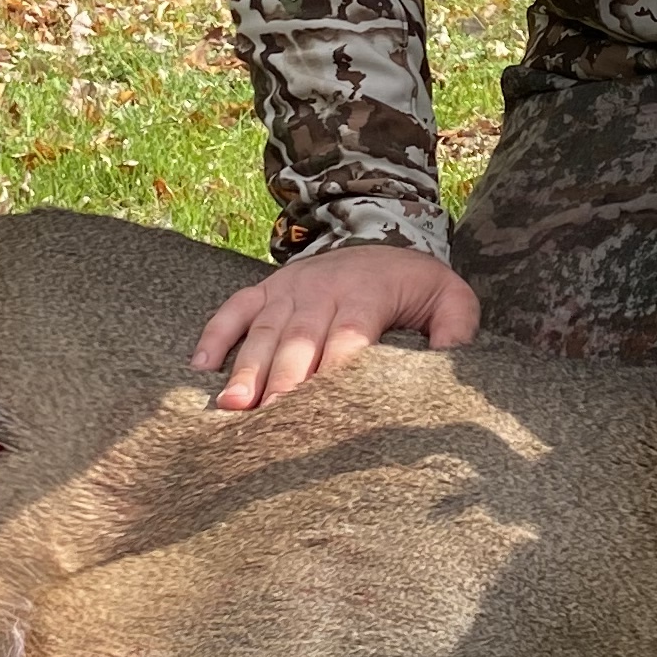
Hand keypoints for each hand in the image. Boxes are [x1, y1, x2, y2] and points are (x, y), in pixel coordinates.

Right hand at [190, 243, 481, 412]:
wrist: (382, 235)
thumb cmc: (416, 284)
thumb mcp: (451, 298)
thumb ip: (456, 329)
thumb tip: (449, 366)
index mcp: (368, 292)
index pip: (349, 335)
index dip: (334, 370)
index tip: (323, 409)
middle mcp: (323, 287)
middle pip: (300, 338)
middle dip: (284, 379)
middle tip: (269, 421)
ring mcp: (290, 288)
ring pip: (264, 330)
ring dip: (247, 368)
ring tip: (232, 407)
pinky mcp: (267, 289)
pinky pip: (234, 309)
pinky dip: (215, 335)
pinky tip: (199, 368)